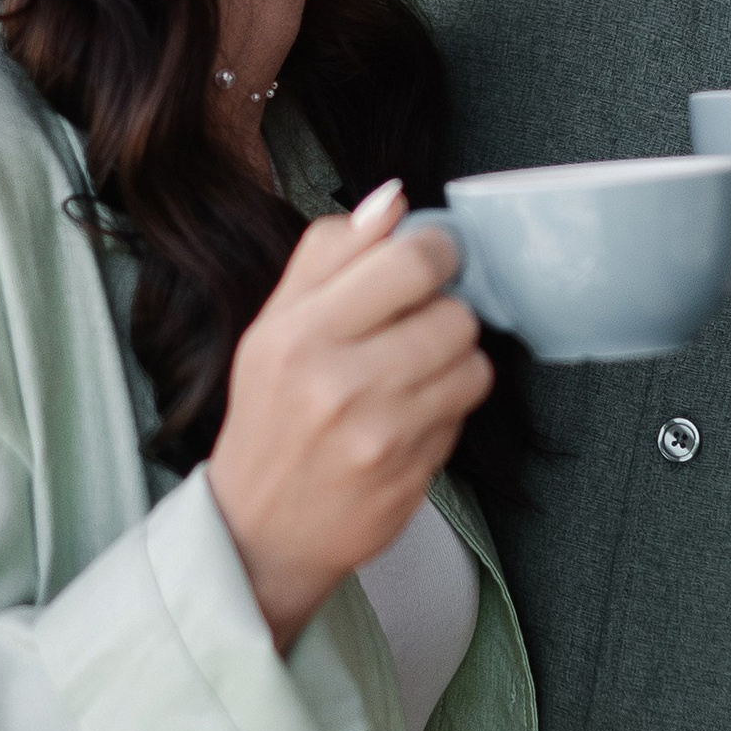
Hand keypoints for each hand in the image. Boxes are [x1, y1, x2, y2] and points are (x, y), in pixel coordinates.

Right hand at [208, 185, 491, 647]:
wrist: (257, 532)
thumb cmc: (269, 418)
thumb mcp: (272, 327)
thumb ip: (329, 255)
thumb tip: (393, 198)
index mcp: (299, 335)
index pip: (410, 261)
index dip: (437, 250)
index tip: (431, 259)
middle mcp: (340, 385)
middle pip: (454, 312)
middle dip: (445, 310)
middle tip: (418, 323)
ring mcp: (381, 437)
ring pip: (473, 364)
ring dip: (455, 360)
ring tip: (414, 371)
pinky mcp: (413, 476)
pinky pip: (465, 416)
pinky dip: (448, 408)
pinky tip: (410, 415)